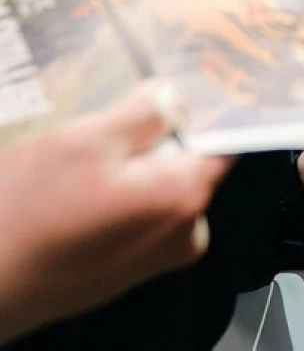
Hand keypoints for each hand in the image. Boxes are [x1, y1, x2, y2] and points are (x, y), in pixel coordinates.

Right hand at [0, 84, 231, 341]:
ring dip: (125, 170)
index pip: (222, 140)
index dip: (205, 108)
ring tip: (78, 162)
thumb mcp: (86, 143)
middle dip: (153, 140)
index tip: (186, 82)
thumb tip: (175, 97)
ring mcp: (153, 257)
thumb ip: (144, 115)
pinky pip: (131, 218)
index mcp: (187, 196)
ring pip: (154, 190)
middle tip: (105, 125)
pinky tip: (69, 196)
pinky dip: (110, 200)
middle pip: (185, 164)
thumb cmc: (29, 213)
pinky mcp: (121, 271)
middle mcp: (184, 232)